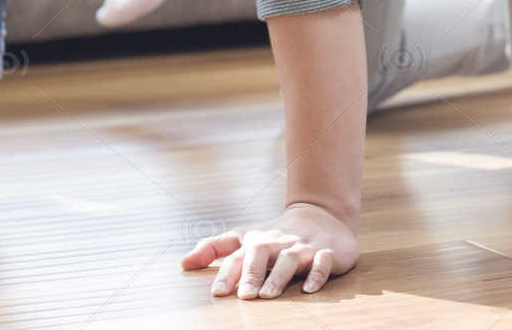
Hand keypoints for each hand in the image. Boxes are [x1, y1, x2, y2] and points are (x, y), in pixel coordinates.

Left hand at [181, 201, 358, 298]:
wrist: (321, 214)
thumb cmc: (275, 234)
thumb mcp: (244, 236)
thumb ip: (214, 248)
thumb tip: (183, 263)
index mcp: (257, 241)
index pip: (238, 256)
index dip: (227, 273)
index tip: (217, 293)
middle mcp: (278, 242)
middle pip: (262, 253)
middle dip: (252, 273)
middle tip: (244, 296)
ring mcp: (303, 247)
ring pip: (290, 259)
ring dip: (279, 276)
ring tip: (268, 294)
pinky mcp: (328, 252)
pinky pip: (323, 261)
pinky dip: (317, 274)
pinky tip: (309, 289)